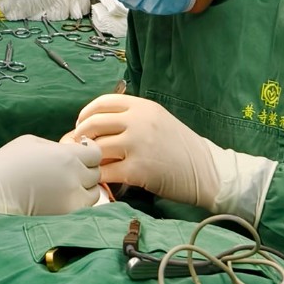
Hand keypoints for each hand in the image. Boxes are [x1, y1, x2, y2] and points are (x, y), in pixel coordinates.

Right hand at [0, 134, 100, 238]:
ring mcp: (71, 201)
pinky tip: (59, 200)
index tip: (79, 153)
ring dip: (83, 190)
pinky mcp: (65, 218)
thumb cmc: (8, 165)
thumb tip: (74, 150)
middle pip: (96, 174)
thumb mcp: (33, 143)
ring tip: (63, 188)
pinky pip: (82, 211)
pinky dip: (75, 205)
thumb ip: (59, 147)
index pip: (96, 154)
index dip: (89, 152)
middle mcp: (74, 179)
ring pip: (92, 195)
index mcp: (67, 157)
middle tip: (68, 171)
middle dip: (85, 171)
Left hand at [72, 95, 276, 220]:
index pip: (103, 102)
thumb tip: (98, 127)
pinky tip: (99, 181)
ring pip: (97, 148)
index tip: (80, 125)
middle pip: (94, 123)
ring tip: (87, 166)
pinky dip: (98, 177)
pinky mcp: (137, 170)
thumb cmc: (181, 147)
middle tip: (77, 148)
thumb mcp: (158, 120)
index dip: (86, 113)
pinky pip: (106, 172)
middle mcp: (138, 121)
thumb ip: (132, 119)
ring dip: (87, 158)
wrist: (206, 170)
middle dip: (80, 136)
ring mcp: (137, 145)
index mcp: (142, 106)